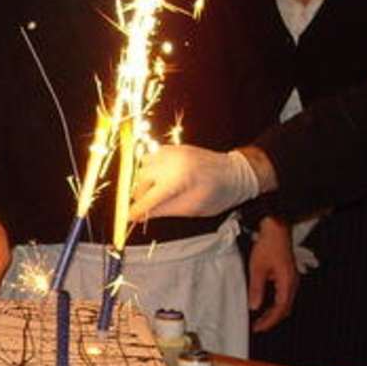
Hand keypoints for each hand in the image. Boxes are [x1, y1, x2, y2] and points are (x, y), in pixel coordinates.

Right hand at [129, 143, 261, 221]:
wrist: (236, 173)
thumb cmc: (218, 195)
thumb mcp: (191, 209)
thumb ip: (163, 210)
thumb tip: (141, 215)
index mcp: (177, 181)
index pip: (148, 198)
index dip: (136, 210)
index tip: (130, 217)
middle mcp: (171, 163)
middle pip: (141, 181)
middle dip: (140, 196)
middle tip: (146, 207)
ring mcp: (172, 153)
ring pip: (143, 167)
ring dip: (144, 181)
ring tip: (155, 192)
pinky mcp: (174, 148)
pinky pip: (152, 157)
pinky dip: (151, 169)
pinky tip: (160, 178)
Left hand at [248, 219, 297, 332]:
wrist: (276, 228)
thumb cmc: (268, 245)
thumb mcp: (257, 268)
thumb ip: (256, 289)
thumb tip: (254, 307)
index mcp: (287, 282)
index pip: (280, 309)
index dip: (269, 321)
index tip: (258, 328)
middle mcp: (292, 282)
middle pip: (285, 308)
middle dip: (272, 319)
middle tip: (258, 327)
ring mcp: (291, 278)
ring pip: (285, 302)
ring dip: (273, 312)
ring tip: (260, 319)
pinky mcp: (287, 274)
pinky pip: (283, 294)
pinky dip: (275, 303)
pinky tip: (265, 303)